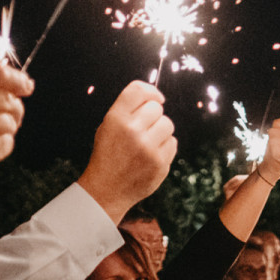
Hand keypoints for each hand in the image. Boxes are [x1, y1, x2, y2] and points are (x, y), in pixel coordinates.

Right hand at [78, 81, 177, 224]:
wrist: (107, 189)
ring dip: (161, 131)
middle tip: (144, 129)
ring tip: (148, 142)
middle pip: (156, 108)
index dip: (151, 91)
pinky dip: (165, 147)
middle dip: (153, 116)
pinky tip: (151, 155)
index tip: (157, 98)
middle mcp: (132, 131)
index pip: (138, 90)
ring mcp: (148, 148)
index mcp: (116, 119)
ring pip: (168, 124)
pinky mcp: (160, 163)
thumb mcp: (107, 127)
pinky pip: (172, 143)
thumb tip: (157, 98)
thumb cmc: (108, 155)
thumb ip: (127, 110)